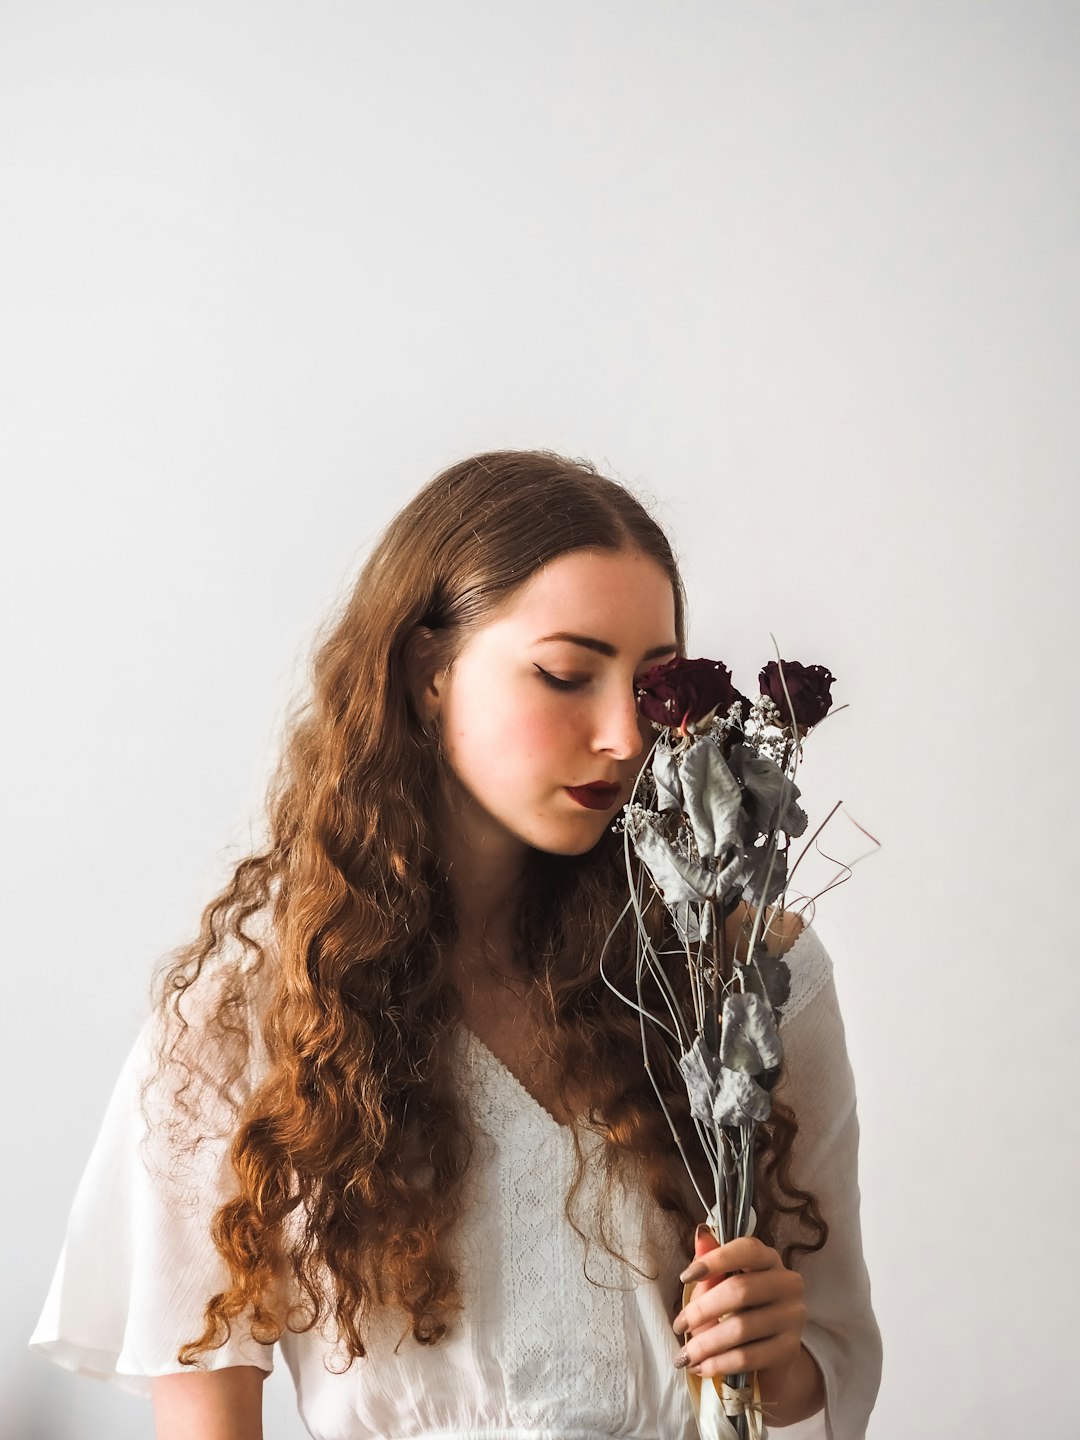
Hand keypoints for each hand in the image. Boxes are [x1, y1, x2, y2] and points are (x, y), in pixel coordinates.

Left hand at [672, 1228, 807, 1401]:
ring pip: (742, 1327)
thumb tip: (700, 1234)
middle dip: (702, 1310)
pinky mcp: (790, 1349)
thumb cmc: (738, 1312)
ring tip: (685, 1354)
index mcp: (768, 1259)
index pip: (747, 1250)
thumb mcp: (720, 1286)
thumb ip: (711, 1264)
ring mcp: (793, 1316)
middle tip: (679, 1325)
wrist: (766, 1358)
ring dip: (706, 1343)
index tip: (685, 1277)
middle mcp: (787, 1283)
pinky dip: (720, 1363)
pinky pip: (748, 1356)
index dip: (715, 1260)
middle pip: (741, 1290)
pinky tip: (702, 1367)